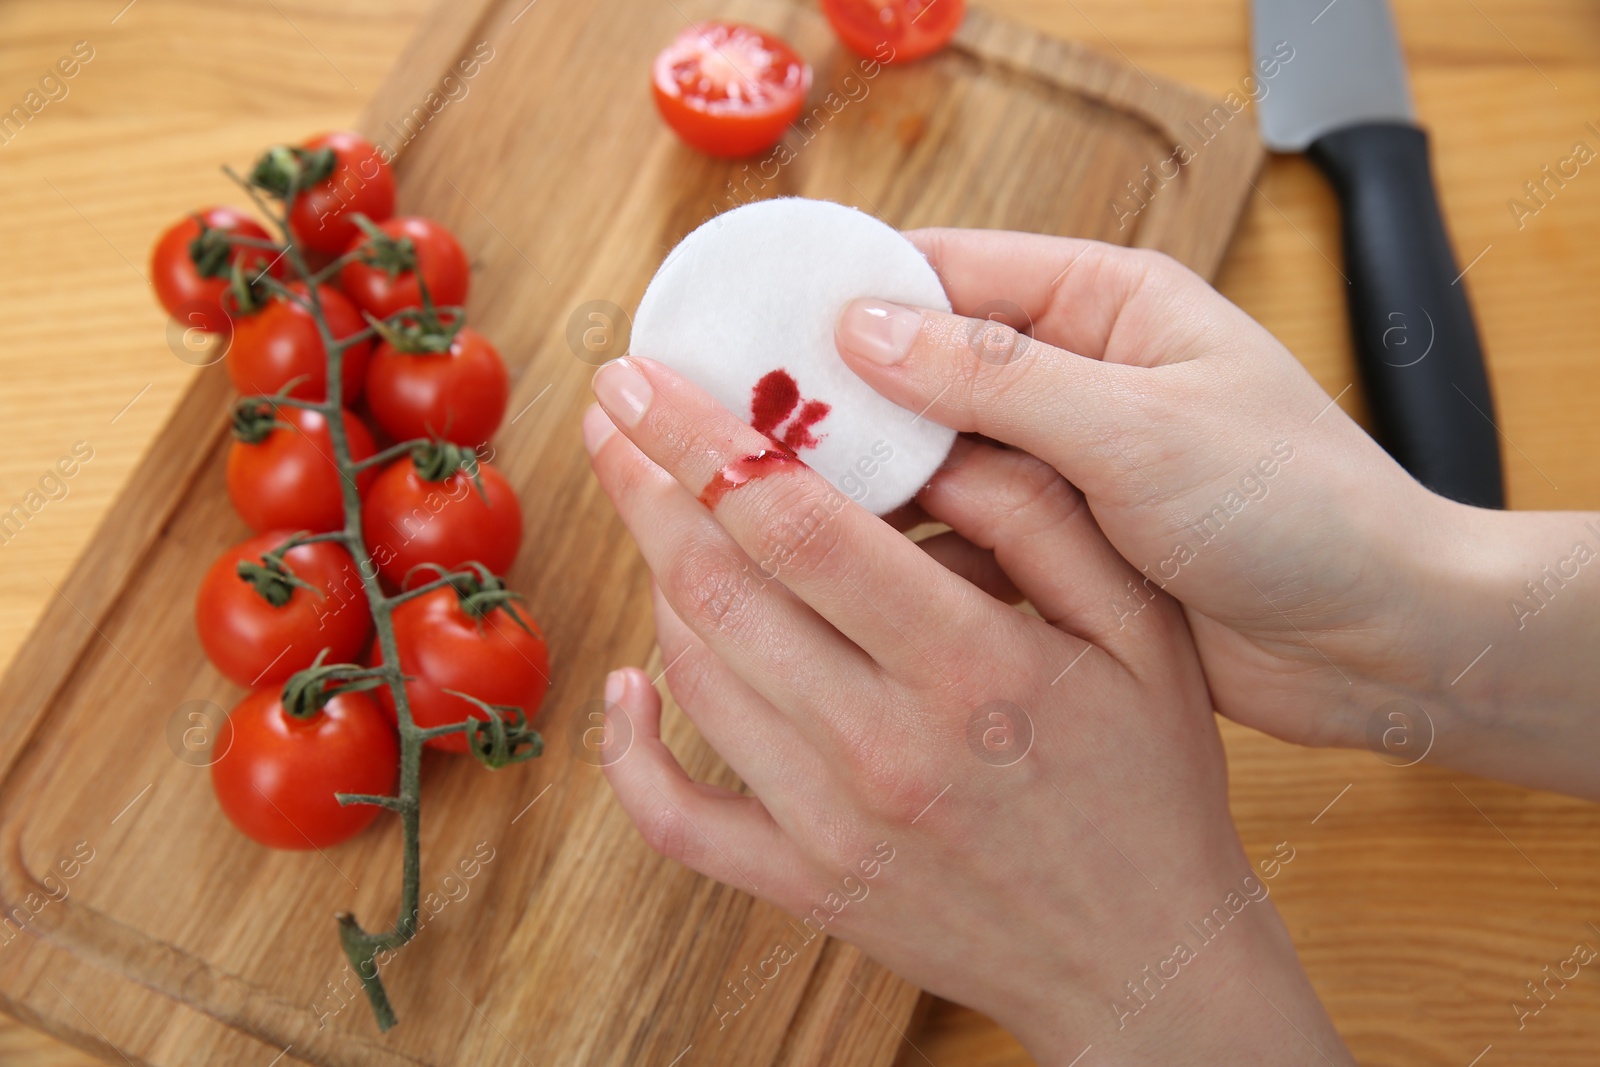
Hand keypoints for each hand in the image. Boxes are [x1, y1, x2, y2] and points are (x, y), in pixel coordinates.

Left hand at [582, 357, 1351, 1063]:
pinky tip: (627, 685)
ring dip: (653, 576)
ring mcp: (829, 826)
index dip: (698, 437)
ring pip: (694, 673)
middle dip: (646, 482)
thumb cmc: (1148, 782)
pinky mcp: (804, 885)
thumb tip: (925, 435)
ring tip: (651, 509)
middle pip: (715, 586)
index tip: (642, 378)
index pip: (790, 521)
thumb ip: (1039, 517)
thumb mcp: (1141, 627)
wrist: (1143, 957)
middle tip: (613, 415)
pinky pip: (674, 816)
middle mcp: (879, 746)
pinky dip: (627, 748)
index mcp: (967, 665)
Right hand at [835, 229, 1599, 798]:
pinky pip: (962, 529)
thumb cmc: (1296, 510)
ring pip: (934, 456)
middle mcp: (1074, 372)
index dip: (850, 299)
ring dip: (874, 482)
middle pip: (925, 366)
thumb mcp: (1140, 429)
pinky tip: (852, 573)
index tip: (762, 338)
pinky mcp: (1061, 543)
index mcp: (1103, 303)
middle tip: (752, 433)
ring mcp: (1063, 463)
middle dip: (847, 402)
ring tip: (781, 507)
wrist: (1379, 640)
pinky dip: (913, 547)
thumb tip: (865, 328)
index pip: (946, 271)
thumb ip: (999, 377)